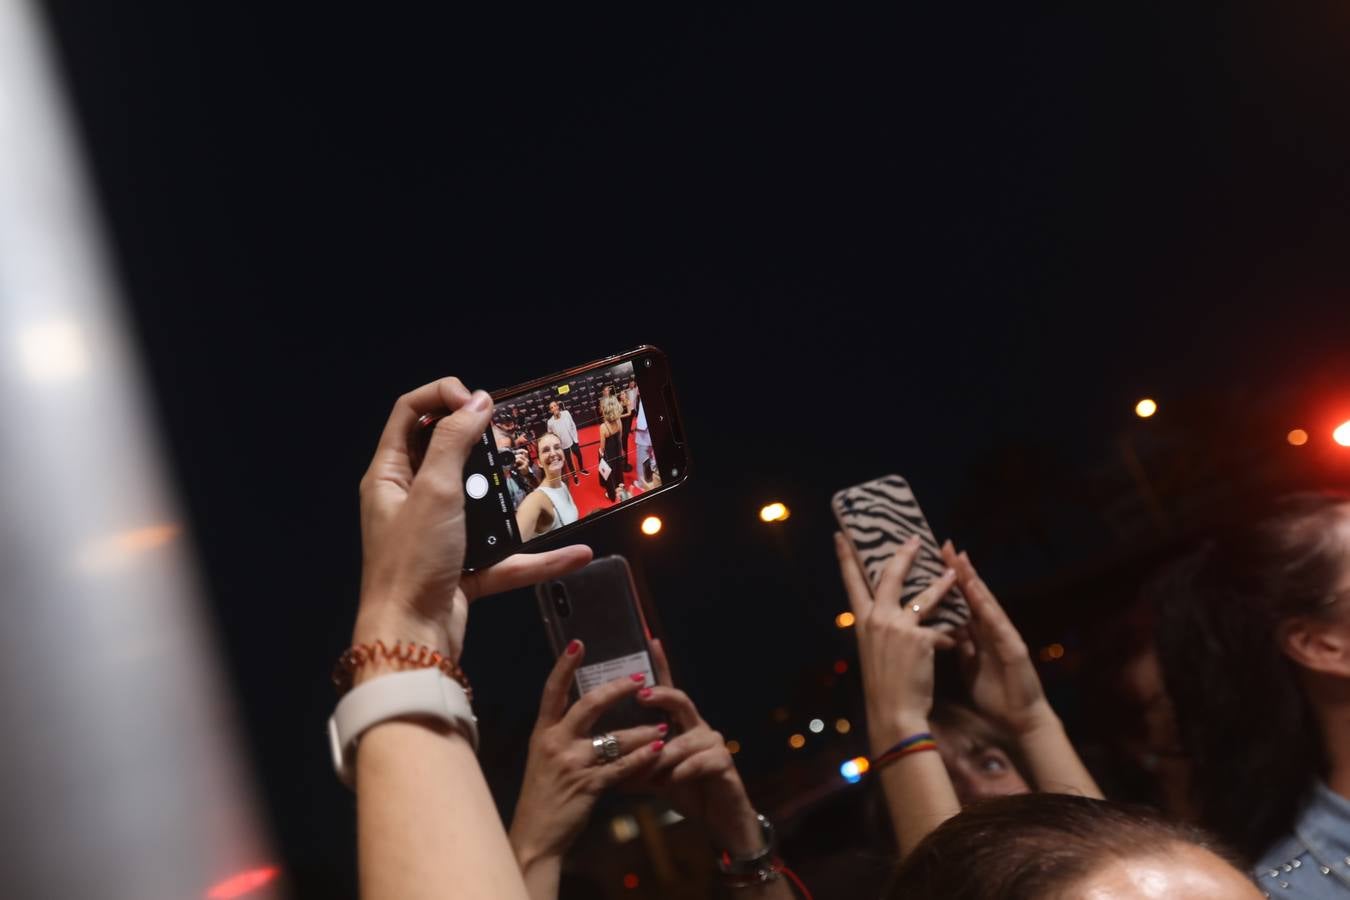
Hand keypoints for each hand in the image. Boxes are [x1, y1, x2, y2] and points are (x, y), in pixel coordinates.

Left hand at [354, 377, 591, 662]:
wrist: (411, 639)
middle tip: (509, 436)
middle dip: (481, 443)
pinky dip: (537, 556)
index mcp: (389, 475)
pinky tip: (572, 554)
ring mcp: (439, 534)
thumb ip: (453, 441)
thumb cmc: (408, 567)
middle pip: (446, 451)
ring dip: (512, 499)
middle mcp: (410, 500)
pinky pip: (505, 554)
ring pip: (482, 503)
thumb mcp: (433, 491)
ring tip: (539, 484)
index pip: (409, 413)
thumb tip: (476, 402)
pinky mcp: (463, 567)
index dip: (442, 397)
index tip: (478, 401)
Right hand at [509, 641, 665, 870]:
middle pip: (589, 705)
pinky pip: (622, 767)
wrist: (536, 837)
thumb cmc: (543, 796)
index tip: (579, 643)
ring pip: (614, 737)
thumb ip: (562, 736)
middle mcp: (555, 743)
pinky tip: (658, 750)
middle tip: (641, 679)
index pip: (553, 691)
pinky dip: (643, 758)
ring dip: (642, 730)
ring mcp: (572, 764)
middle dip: (617, 689)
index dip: (565, 666)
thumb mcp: (544, 759)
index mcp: (543, 733)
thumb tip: (584, 712)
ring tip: (662, 725)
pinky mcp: (588, 786)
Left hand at [630, 640, 763, 855]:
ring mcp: (713, 743)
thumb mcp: (652, 776)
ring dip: (663, 757)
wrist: (719, 820)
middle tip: (640, 695)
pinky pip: (700, 762)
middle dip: (661, 695)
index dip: (661, 665)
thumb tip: (596, 757)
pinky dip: (681, 773)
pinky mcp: (724, 763)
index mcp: (678, 725)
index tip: (650, 640)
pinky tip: (671, 783)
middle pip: (680, 700)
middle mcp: (697, 727)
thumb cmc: (684, 791)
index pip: (667, 690)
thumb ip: (630, 763)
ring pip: (685, 740)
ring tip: (647, 774)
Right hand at [834, 533, 956, 750]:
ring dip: (942, 584)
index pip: (852, 583)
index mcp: (862, 622)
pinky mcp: (919, 638)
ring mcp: (898, 627)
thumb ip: (881, 628)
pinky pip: (940, 629)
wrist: (893, 711)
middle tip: (914, 539)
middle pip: (889, 576)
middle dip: (903, 555)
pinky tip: (955, 645)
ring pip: (924, 596)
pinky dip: (948, 637)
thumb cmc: (884, 684)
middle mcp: (877, 619)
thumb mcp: (874, 650)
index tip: (841, 536)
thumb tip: (892, 613)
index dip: (845, 558)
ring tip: (953, 573)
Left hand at [940, 542, 1051, 735]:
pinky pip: (997, 624)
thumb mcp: (970, 664)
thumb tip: (941, 628)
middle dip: (958, 570)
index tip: (932, 560)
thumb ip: (960, 644)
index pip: (960, 602)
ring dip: (973, 580)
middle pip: (972, 596)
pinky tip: (976, 590)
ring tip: (959, 558)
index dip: (946, 581)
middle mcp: (992, 630)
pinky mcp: (1014, 648)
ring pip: (985, 603)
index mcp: (979, 634)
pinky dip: (986, 606)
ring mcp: (1005, 636)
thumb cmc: (996, 694)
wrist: (1021, 721)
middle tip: (943, 544)